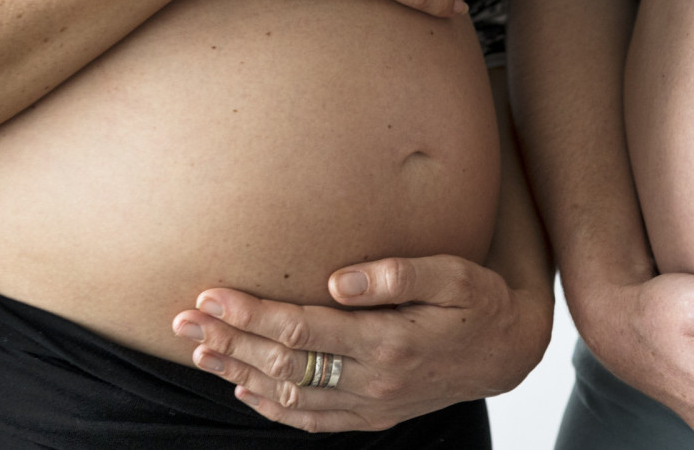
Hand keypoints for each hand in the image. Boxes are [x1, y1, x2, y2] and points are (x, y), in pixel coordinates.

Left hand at [171, 255, 551, 432]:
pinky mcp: (374, 416)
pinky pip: (312, 419)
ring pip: (289, 396)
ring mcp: (371, 404)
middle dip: (230, 340)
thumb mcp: (454, 275)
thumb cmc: (480, 302)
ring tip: (201, 351)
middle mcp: (373, 381)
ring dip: (239, 373)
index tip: (210, 294)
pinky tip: (245, 391)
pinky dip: (273, 408)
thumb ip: (399, 274)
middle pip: (282, 365)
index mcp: (388, 342)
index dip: (250, 314)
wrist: (509, 353)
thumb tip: (339, 278)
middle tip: (183, 321)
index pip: (300, 331)